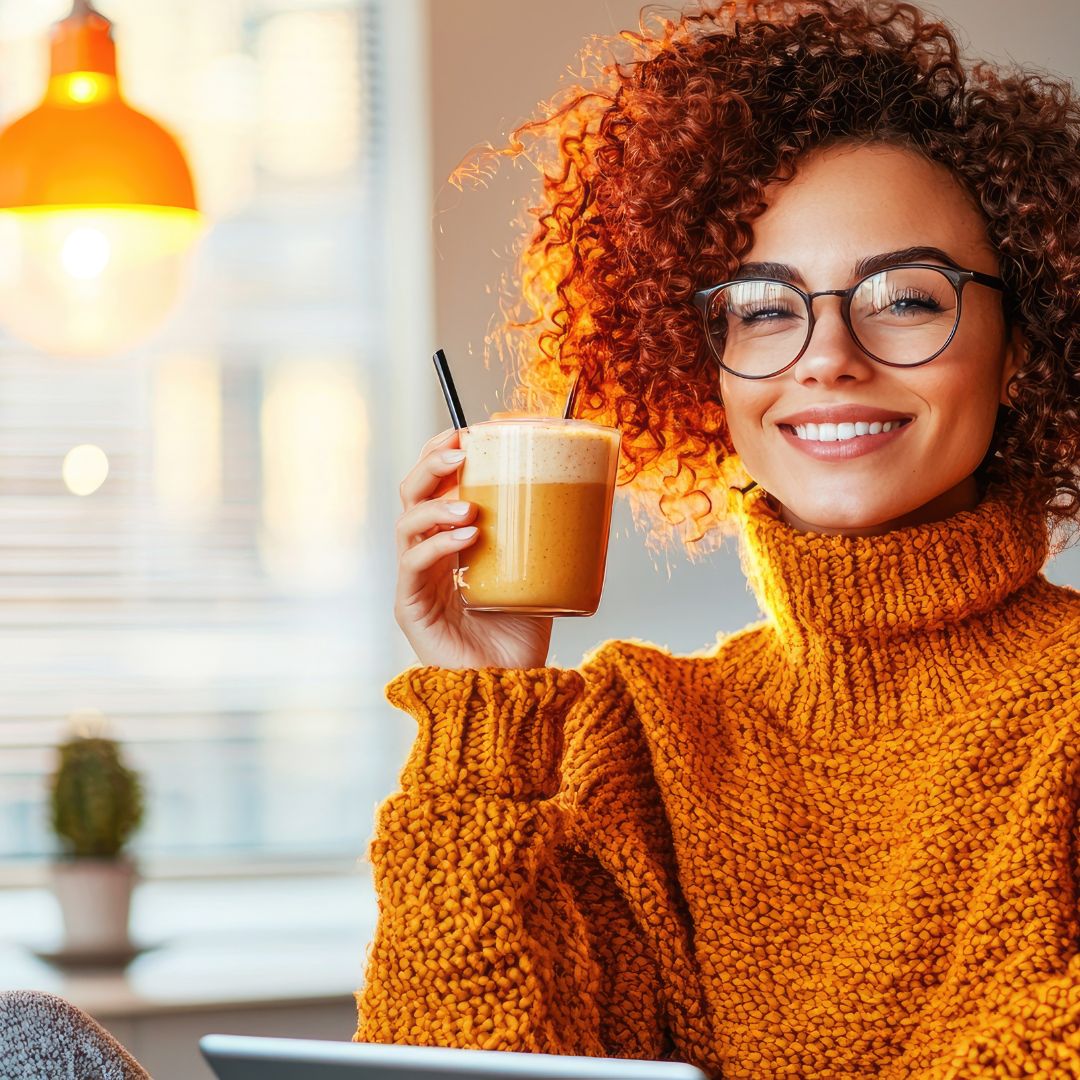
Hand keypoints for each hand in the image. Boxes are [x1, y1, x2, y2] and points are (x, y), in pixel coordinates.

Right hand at [394, 428, 553, 668]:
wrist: (509, 690)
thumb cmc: (521, 637)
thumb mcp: (540, 576)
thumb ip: (547, 541)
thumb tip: (589, 499)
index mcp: (451, 543)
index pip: (435, 487)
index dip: (441, 455)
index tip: (463, 430)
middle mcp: (427, 556)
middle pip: (412, 495)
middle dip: (431, 465)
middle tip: (459, 450)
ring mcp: (416, 581)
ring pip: (407, 524)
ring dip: (437, 505)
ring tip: (469, 506)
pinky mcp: (410, 608)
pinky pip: (413, 564)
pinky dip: (438, 545)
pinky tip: (466, 539)